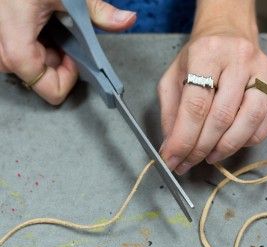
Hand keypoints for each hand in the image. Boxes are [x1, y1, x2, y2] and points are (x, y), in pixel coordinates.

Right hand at [0, 0, 135, 104]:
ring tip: (50, 26)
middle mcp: (2, 51)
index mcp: (17, 43)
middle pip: (41, 77)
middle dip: (58, 61)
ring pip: (31, 67)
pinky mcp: (0, 40)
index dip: (69, 78)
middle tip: (63, 35)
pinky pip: (21, 55)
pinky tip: (40, 25)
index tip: (74, 59)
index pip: (49, 88)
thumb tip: (127, 20)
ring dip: (47, 52)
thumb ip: (98, 10)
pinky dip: (36, 45)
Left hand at [158, 2, 266, 174]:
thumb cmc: (197, 58)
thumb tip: (170, 147)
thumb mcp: (173, 78)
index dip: (183, 138)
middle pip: (221, 117)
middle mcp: (239, 60)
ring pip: (248, 121)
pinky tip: (231, 144)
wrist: (228, 35)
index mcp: (207, 54)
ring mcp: (263, 72)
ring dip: (225, 148)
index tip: (172, 159)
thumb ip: (170, 112)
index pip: (195, 106)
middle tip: (186, 164)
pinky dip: (249, 140)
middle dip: (200, 148)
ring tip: (208, 157)